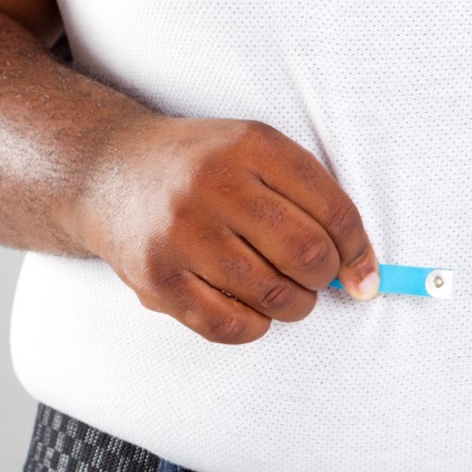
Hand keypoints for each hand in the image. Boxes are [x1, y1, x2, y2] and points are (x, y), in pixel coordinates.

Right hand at [72, 116, 379, 343]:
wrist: (107, 169)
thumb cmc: (201, 168)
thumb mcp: (257, 154)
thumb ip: (312, 201)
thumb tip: (364, 274)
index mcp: (253, 145)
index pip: (334, 210)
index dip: (359, 252)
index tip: (364, 274)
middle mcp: (216, 183)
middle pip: (307, 254)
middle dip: (325, 279)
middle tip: (315, 279)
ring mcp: (182, 231)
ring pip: (273, 294)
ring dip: (293, 306)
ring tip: (285, 293)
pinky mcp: (156, 276)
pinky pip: (229, 325)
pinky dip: (255, 327)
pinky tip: (252, 309)